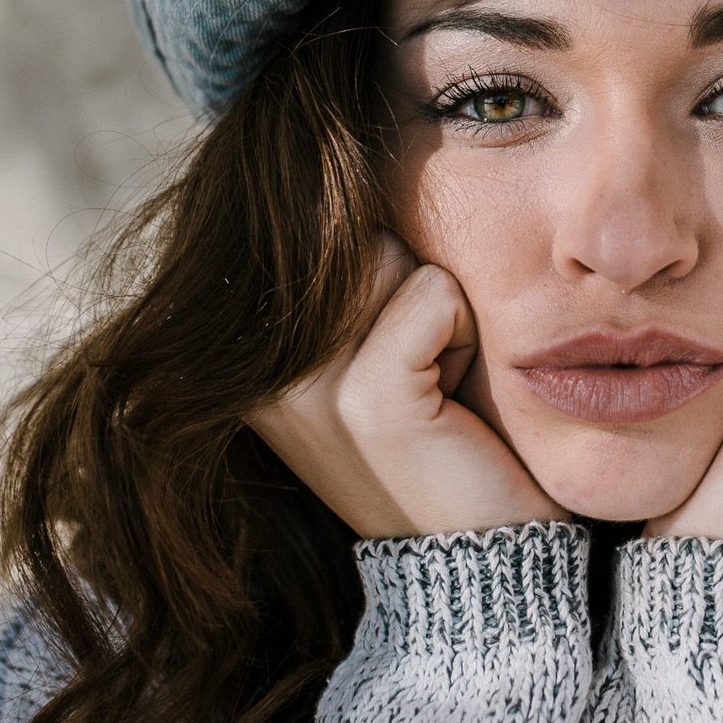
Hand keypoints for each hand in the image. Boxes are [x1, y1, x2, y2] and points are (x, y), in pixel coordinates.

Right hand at [245, 230, 567, 538]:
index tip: (393, 360)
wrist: (480, 554)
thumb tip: (331, 168)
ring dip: (440, 311)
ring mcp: (302, 389)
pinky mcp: (364, 402)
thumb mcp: (370, 349)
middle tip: (422, 375)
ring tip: (434, 388)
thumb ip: (338, 276)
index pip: (315, 230)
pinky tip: (451, 401)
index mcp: (242, 358)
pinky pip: (434, 295)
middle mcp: (254, 372)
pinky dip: (462, 334)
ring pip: (396, 258)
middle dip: (412, 286)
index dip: (383, 274)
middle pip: (357, 237)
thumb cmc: (440, 440)